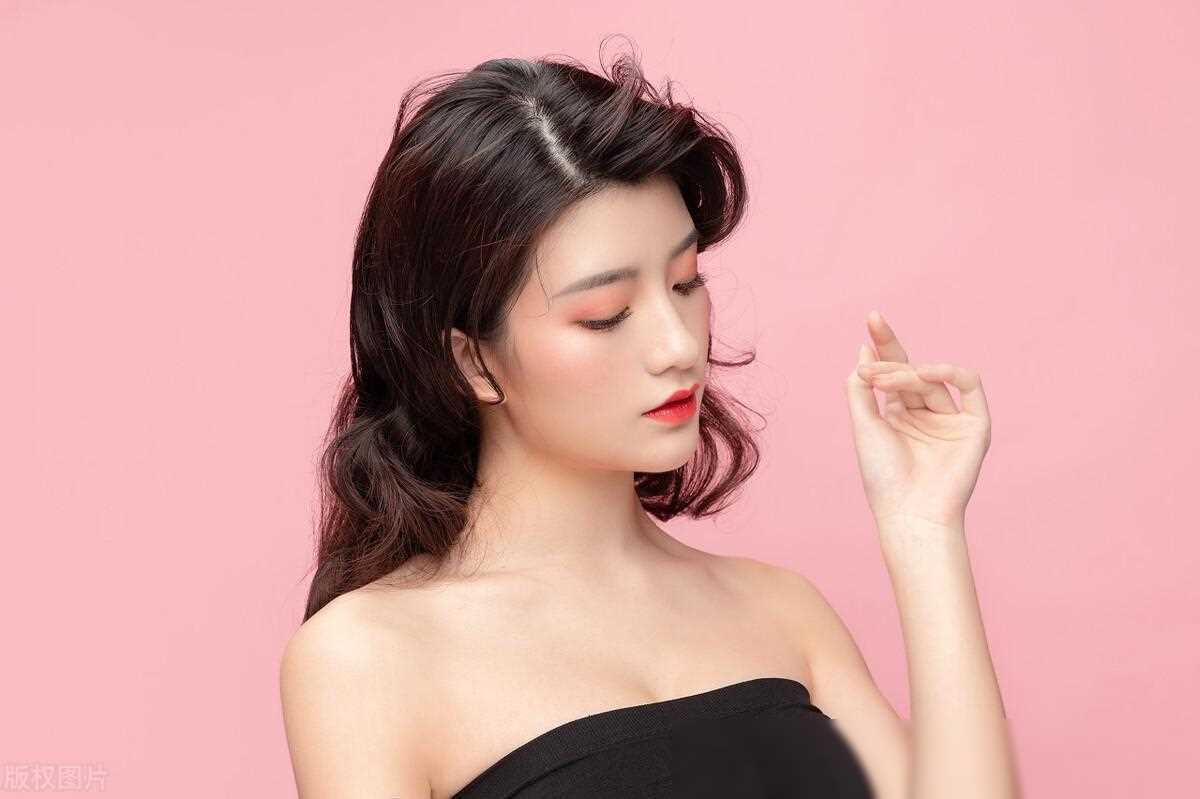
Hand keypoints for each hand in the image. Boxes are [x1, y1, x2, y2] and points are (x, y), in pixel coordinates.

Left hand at [844, 310, 991, 530]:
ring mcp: (951, 419)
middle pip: (910, 369)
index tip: (870, 319)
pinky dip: (948, 372)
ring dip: (905, 373)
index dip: (883, 345)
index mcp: (898, 414)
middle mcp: (925, 414)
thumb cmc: (882, 476)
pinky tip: (924, 372)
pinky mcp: (975, 425)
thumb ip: (861, 388)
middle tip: (872, 332)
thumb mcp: (864, 425)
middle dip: (891, 348)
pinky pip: (969, 385)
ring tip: (882, 379)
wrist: (908, 511)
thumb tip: (864, 350)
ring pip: (930, 378)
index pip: (891, 372)